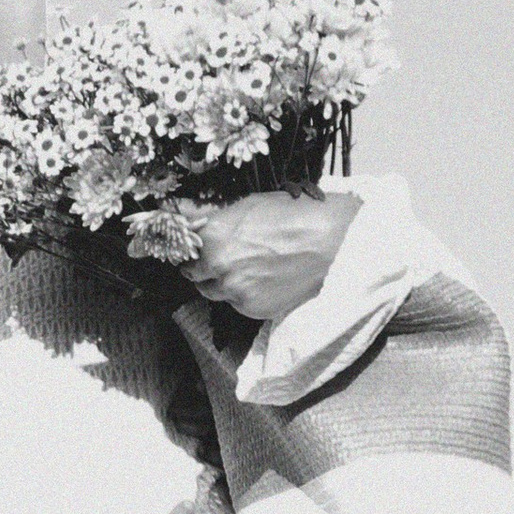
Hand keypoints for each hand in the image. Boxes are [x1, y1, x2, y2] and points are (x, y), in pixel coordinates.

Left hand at [181, 189, 358, 325]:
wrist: (332, 241)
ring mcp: (235, 290)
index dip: (191, 247)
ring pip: (213, 291)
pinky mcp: (252, 308)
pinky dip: (243, 295)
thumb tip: (181, 212)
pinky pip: (236, 304)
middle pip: (193, 274)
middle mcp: (217, 265)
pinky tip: (263, 280)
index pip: (184, 248)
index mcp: (213, 235)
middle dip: (202, 267)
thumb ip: (213, 217)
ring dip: (221, 282)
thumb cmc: (294, 215)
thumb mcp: (249, 205)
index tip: (197, 248)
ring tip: (246, 269)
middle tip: (222, 259)